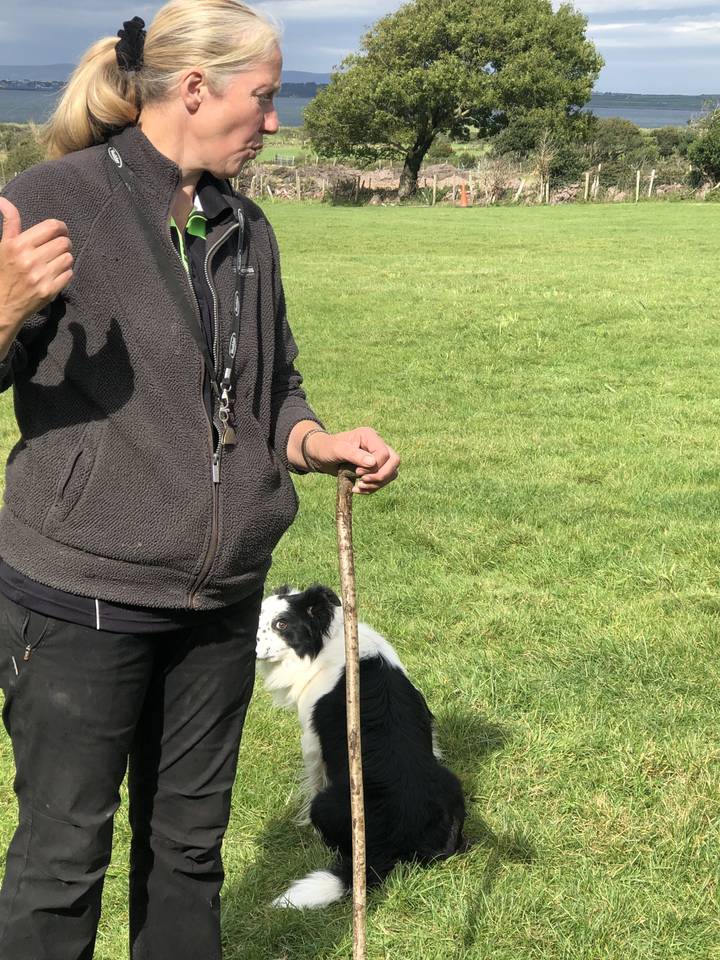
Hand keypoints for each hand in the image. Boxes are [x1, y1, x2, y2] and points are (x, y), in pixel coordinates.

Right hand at [0, 198, 73, 349]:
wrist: (3, 304)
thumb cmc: (4, 272)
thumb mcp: (4, 245)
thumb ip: (10, 223)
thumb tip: (4, 201)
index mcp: (18, 245)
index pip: (52, 227)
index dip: (61, 227)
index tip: (61, 231)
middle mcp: (30, 259)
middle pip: (64, 242)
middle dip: (65, 243)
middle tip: (59, 247)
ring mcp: (41, 276)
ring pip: (69, 258)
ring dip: (65, 258)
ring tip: (55, 261)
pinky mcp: (49, 291)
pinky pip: (69, 274)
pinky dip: (66, 273)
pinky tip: (55, 274)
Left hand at [304, 425, 399, 493]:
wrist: (321, 456)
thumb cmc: (327, 449)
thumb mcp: (338, 450)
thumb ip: (354, 455)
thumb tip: (373, 463)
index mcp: (369, 436)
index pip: (384, 453)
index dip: (374, 467)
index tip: (357, 473)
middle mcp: (377, 444)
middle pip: (394, 461)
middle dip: (381, 476)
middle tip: (363, 482)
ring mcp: (378, 457)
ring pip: (392, 472)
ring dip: (378, 484)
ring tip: (359, 487)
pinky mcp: (375, 468)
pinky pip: (384, 480)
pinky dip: (373, 488)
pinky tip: (358, 489)